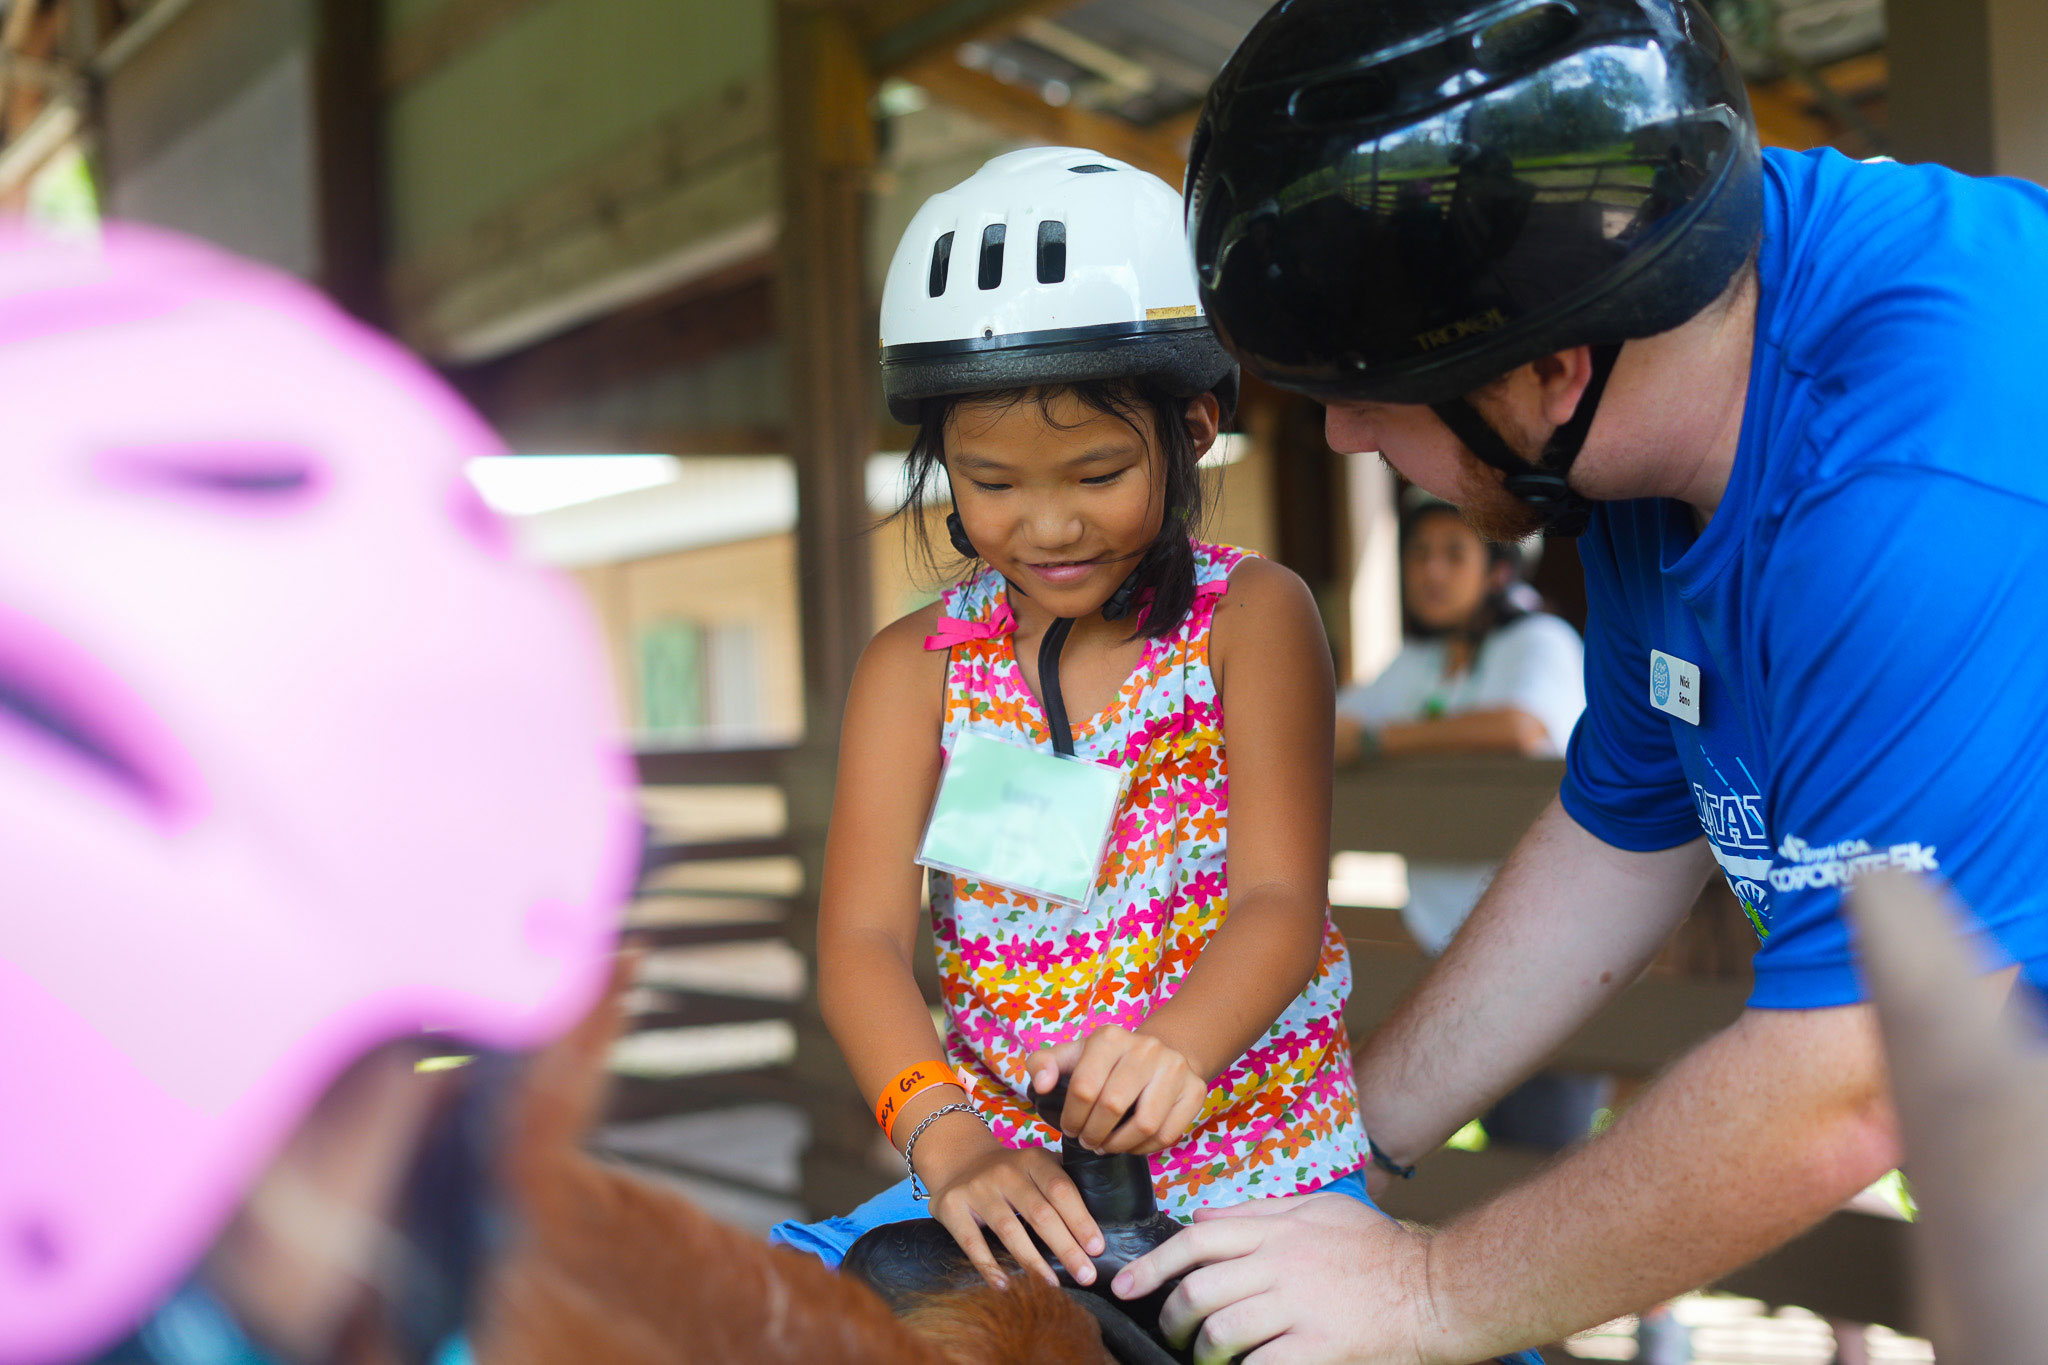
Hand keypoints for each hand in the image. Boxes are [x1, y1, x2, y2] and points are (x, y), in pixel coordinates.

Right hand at [919, 1123, 1105, 1289]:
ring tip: (1053, 1286)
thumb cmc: (1010, 1173)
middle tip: (1085, 1275)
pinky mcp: (952, 1207)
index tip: (1097, 1248)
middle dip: (1066, 1247)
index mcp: (1032, 1160)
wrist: (956, 1158)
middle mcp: (1005, 1172)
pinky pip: (972, 1243)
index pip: (1061, 1189)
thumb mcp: (1035, 1164)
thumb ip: (1062, 1183)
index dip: (1080, 1219)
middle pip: (1039, 1213)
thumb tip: (1100, 1221)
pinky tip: (1006, 1286)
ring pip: (1009, 1230)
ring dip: (1033, 1262)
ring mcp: (977, 1189)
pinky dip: (990, 1267)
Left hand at [1028, 1025, 1207, 1154]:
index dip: (1072, 1118)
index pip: (1084, 1088)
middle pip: (1113, 1107)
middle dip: (1094, 1134)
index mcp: (1110, 1037)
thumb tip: (1040, 1085)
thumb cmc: (1106, 1062)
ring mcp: (1174, 1068)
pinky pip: (1168, 1134)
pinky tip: (1131, 1145)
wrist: (1157, 1055)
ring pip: (1145, 1124)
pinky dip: (1145, 1149)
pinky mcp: (1195, 1090)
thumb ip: (1043, 1065)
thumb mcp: (1071, 1057)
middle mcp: (1146, 1047)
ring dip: (1119, 1146)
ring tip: (1107, 1147)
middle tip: (1088, 1142)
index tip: (1070, 1129)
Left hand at [1109, 1192, 1456, 1364]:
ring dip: (1200, 1352)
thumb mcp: (1318, 1209)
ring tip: (1202, 1359)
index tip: (1126, 1285)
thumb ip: (1258, 1211)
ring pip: (1220, 1331)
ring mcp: (1298, 1308)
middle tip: (1169, 1331)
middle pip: (1198, 1289)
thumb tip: (1201, 1214)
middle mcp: (1280, 1265)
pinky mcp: (1318, 1349)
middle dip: (1172, 1316)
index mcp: (1277, 1230)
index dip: (1153, 1263)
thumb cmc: (1378, 1250)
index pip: (1196, 1239)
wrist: (1435, 1291)